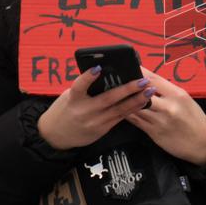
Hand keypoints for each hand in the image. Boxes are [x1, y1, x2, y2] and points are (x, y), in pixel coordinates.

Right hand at [37, 66, 153, 149]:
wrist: (56, 136)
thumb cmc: (66, 110)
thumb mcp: (70, 96)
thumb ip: (85, 87)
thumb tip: (105, 72)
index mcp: (73, 100)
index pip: (79, 86)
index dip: (87, 77)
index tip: (98, 68)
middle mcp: (84, 111)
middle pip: (108, 99)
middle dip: (127, 89)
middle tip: (142, 80)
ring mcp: (95, 122)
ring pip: (119, 110)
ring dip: (137, 100)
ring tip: (150, 91)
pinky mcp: (102, 129)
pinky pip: (120, 118)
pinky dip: (133, 109)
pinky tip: (144, 102)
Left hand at [125, 68, 205, 164]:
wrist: (202, 144)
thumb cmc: (195, 119)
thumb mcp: (186, 100)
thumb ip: (168, 91)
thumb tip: (148, 81)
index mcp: (177, 95)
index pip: (154, 79)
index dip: (139, 71)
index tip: (129, 65)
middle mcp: (168, 106)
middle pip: (142, 91)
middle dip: (129, 85)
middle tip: (117, 79)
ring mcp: (159, 120)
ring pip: (135, 106)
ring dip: (124, 99)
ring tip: (115, 92)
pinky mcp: (153, 132)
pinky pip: (135, 120)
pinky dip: (127, 112)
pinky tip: (121, 108)